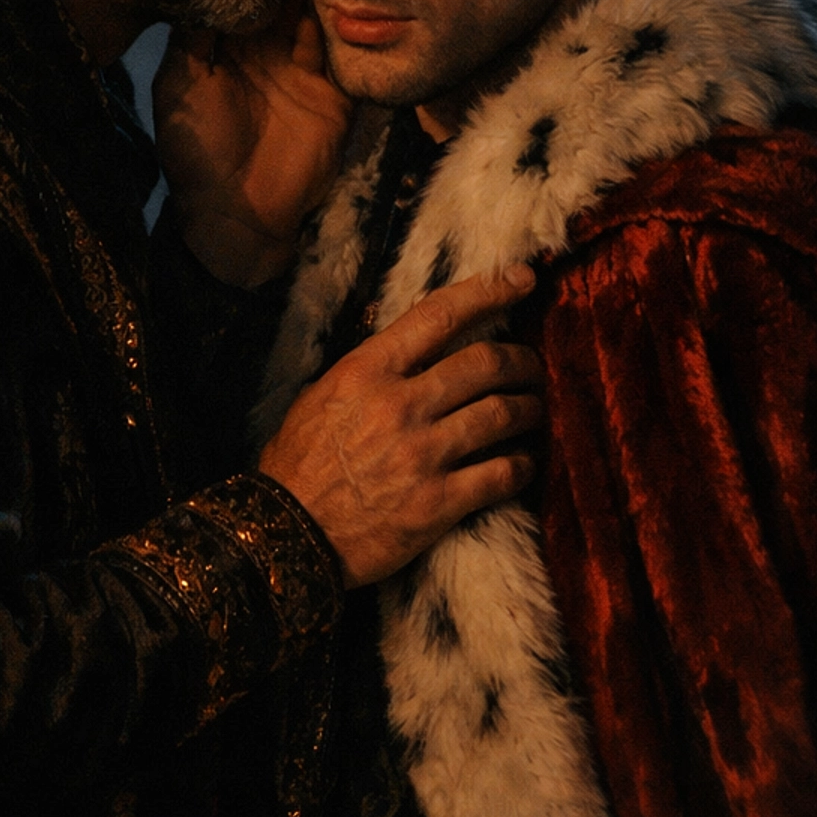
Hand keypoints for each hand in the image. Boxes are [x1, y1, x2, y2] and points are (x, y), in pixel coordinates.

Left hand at [155, 0, 351, 286]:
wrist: (238, 219)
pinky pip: (343, 48)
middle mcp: (265, 49)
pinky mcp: (335, 91)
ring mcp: (303, 68)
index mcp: (223, 44)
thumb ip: (193, 35)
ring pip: (315, 12)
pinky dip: (347, 19)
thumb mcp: (181, 87)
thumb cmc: (197, 156)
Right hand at [259, 269, 543, 587]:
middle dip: (522, 361)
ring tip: (532, 412)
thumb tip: (414, 349)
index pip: (441, 315)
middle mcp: (399, 405)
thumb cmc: (297, 466)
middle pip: (486, 363)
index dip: (490, 291)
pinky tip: (523, 464)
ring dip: (529, 410)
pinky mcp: (437, 503)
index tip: (523, 279)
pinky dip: (522, 465)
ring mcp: (422, 454)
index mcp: (367, 371)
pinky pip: (502, 473)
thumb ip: (371, 371)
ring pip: (503, 414)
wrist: (283, 536)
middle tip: (532, 367)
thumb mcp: (321, 397)